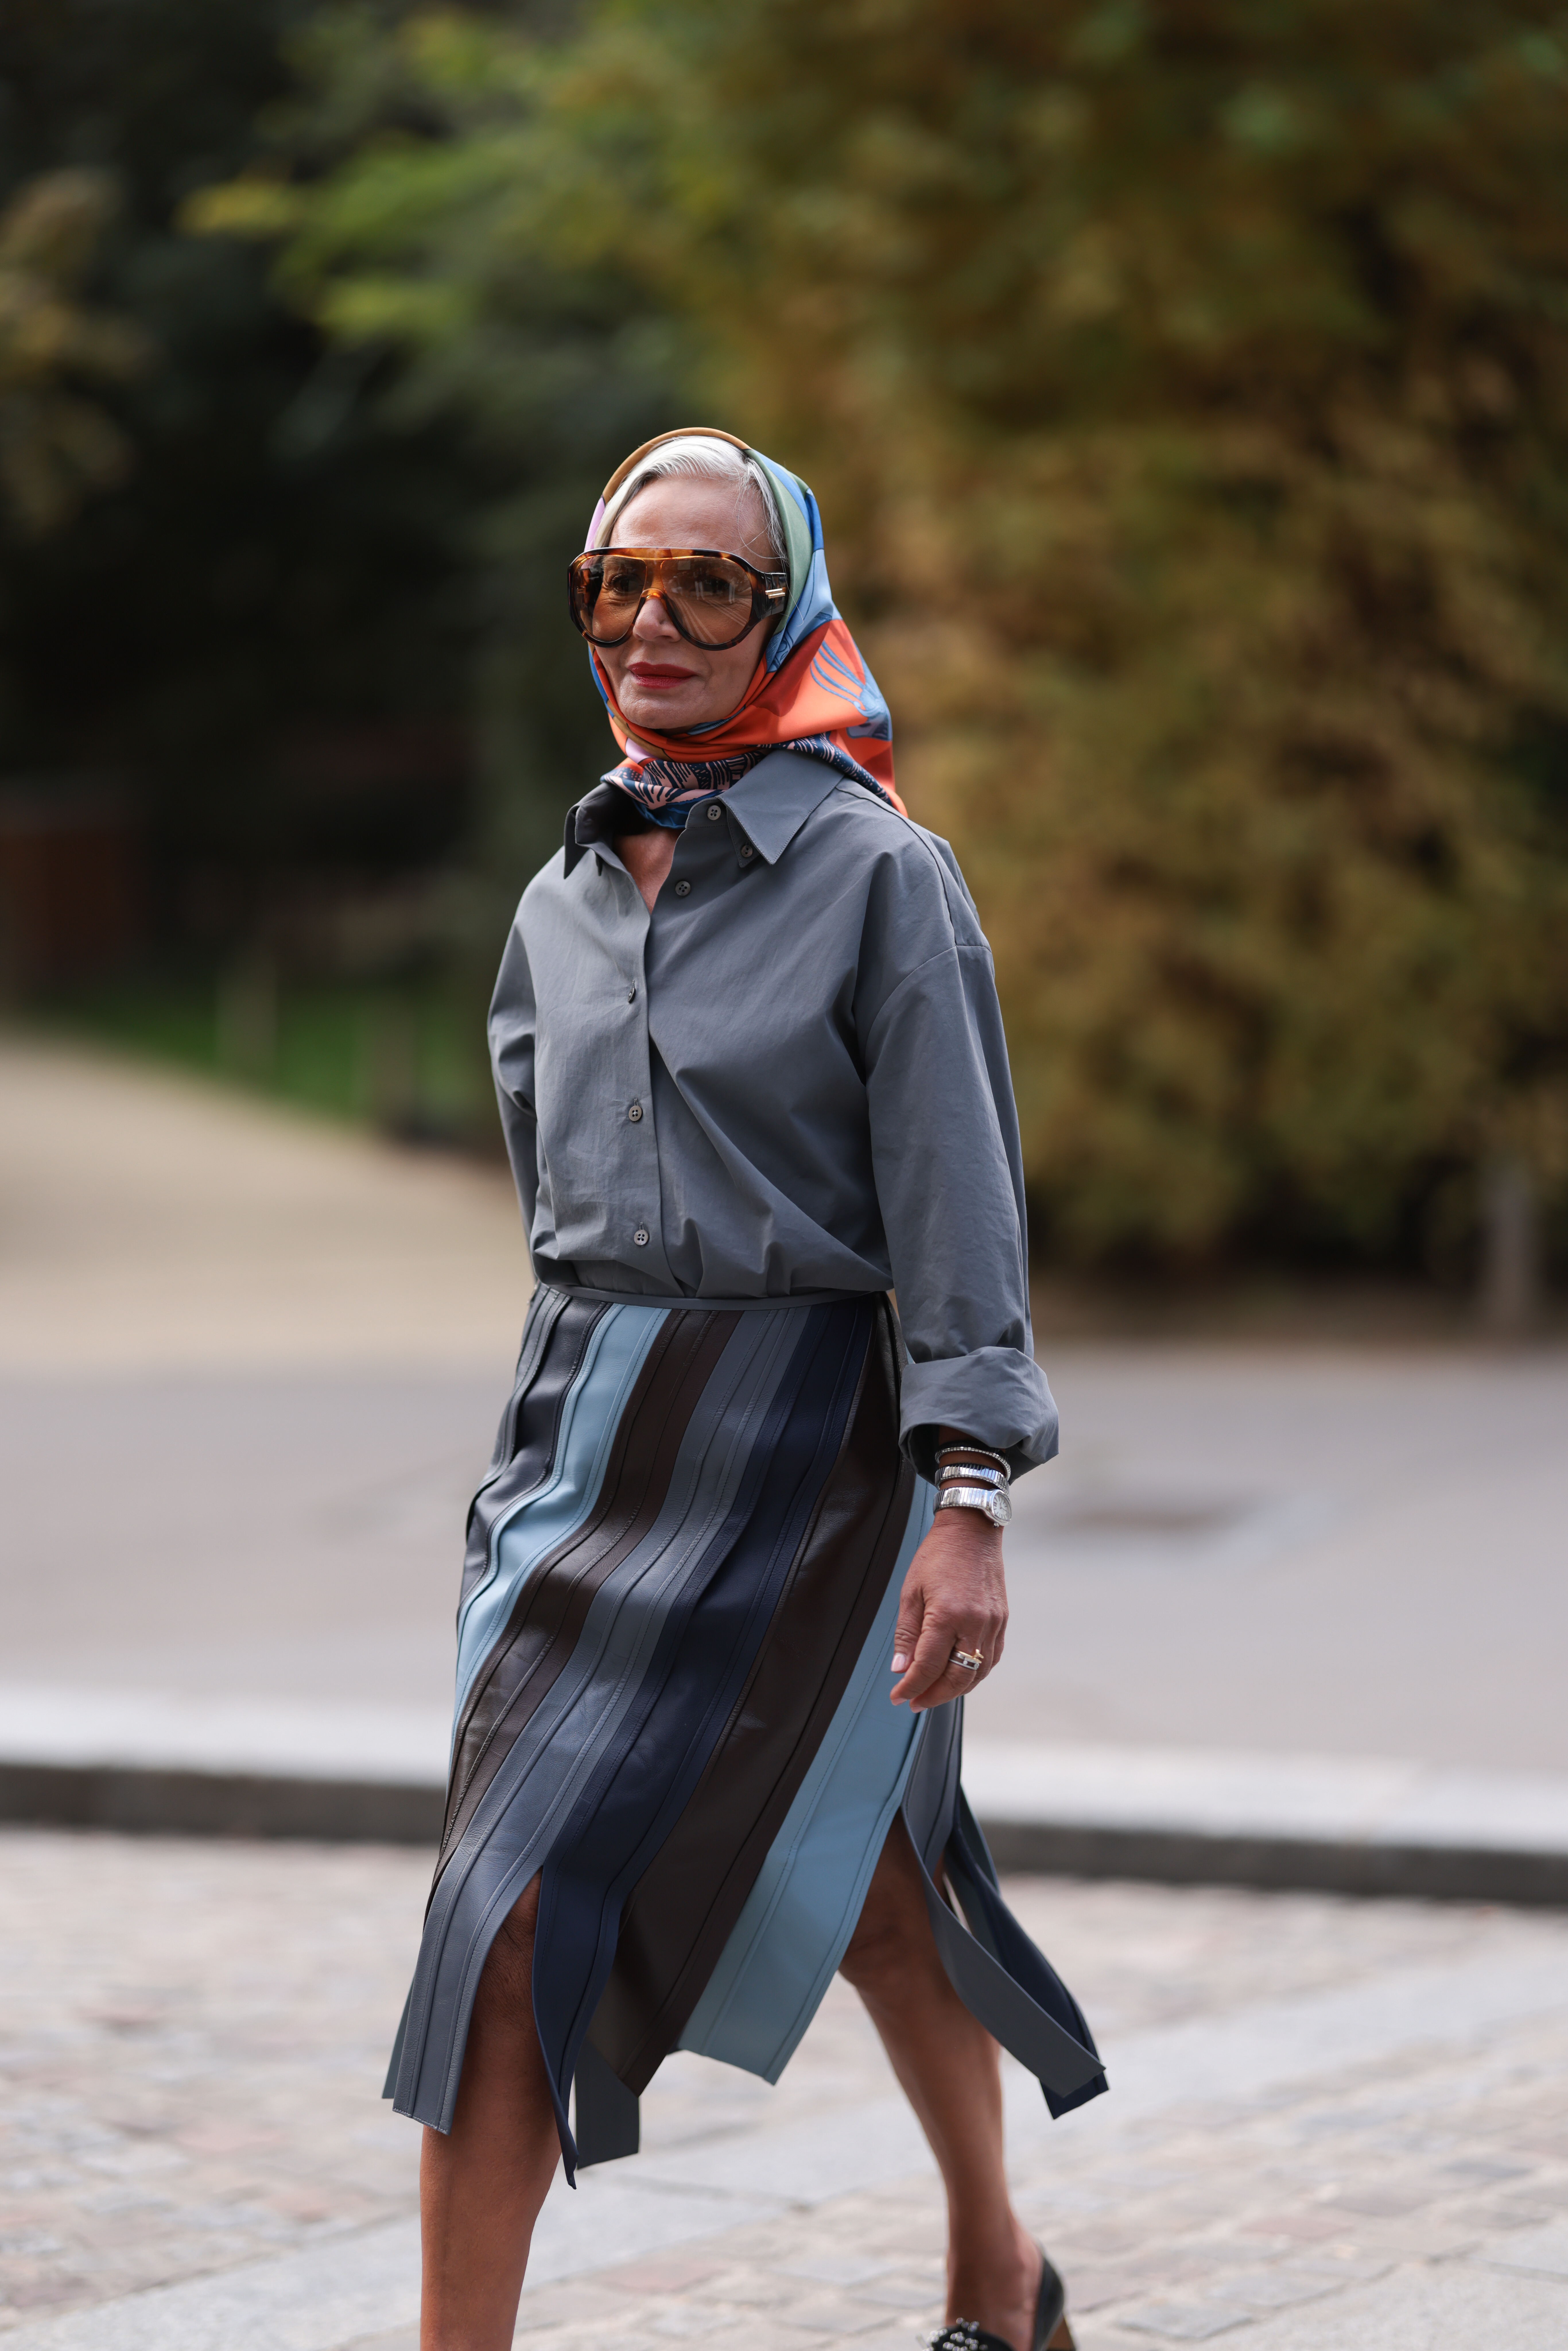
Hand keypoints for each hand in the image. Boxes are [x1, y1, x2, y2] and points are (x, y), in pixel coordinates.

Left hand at [888, 1508, 1006, 1711]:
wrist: (971, 1531)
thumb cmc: (937, 1557)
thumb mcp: (911, 1592)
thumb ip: (907, 1634)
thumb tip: (901, 1669)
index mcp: (947, 1615)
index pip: (927, 1666)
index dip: (910, 1687)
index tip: (897, 1696)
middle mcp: (974, 1624)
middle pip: (957, 1678)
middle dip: (934, 1696)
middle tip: (915, 1701)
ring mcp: (992, 1624)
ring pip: (977, 1673)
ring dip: (955, 1689)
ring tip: (934, 1693)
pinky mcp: (1001, 1621)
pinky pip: (991, 1659)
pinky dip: (975, 1674)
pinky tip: (960, 1675)